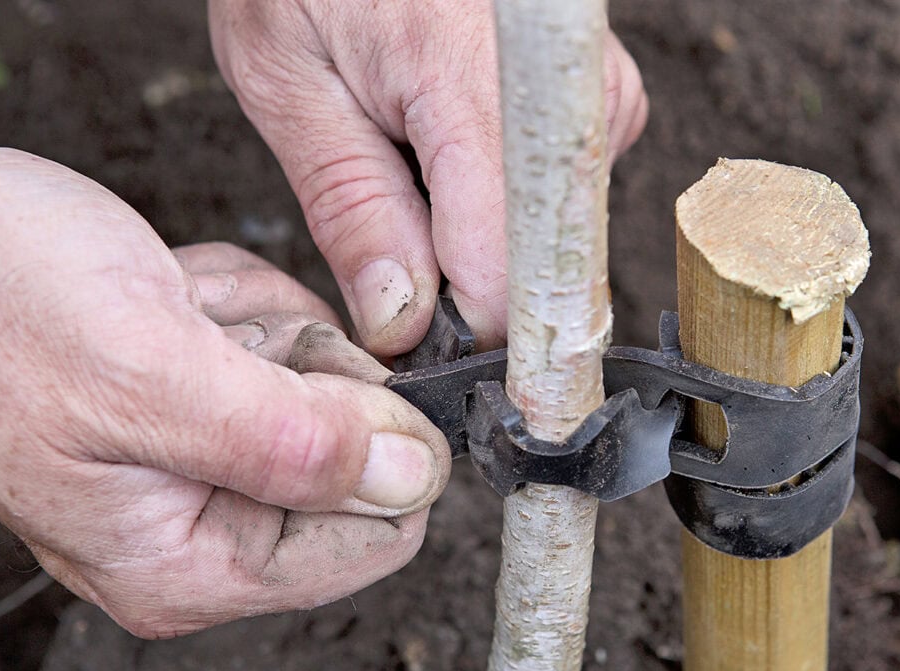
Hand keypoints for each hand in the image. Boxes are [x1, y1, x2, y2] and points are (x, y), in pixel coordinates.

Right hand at [0, 140, 450, 637]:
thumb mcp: (154, 371)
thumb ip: (295, 444)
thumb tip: (414, 478)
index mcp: (190, 566)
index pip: (377, 536)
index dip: (380, 444)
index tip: (319, 378)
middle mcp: (202, 531)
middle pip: (357, 453)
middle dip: (298, 368)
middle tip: (212, 339)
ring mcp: (202, 465)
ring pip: (322, 384)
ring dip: (259, 325)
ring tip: (173, 316)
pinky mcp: (201, 405)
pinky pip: (280, 343)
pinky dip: (237, 303)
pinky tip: (169, 300)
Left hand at [208, 0, 647, 351]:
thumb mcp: (290, 81)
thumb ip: (352, 210)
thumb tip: (404, 326)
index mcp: (476, 83)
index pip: (506, 276)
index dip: (462, 341)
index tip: (419, 361)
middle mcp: (567, 95)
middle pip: (532, 268)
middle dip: (457, 282)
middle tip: (386, 214)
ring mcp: (600, 98)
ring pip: (546, 241)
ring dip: (472, 234)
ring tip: (412, 151)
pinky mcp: (608, 103)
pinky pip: (558, 201)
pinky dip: (496, 199)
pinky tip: (451, 142)